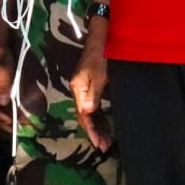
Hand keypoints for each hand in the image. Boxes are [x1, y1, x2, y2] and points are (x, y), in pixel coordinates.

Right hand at [0, 42, 15, 132]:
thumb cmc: (0, 53)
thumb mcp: (5, 69)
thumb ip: (5, 86)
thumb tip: (4, 102)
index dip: (1, 118)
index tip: (13, 125)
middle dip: (3, 122)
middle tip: (17, 129)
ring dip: (4, 117)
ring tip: (17, 124)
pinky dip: (5, 108)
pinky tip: (13, 111)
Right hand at [72, 19, 113, 151]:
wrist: (102, 37)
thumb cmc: (100, 55)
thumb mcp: (99, 74)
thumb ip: (93, 93)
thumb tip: (86, 112)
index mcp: (78, 88)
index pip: (83, 114)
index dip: (91, 130)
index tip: (99, 143)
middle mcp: (79, 90)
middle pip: (85, 116)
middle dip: (94, 132)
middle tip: (105, 147)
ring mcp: (85, 87)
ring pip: (90, 112)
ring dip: (97, 126)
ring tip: (106, 141)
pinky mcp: (93, 85)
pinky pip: (94, 106)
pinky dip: (100, 117)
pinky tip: (105, 124)